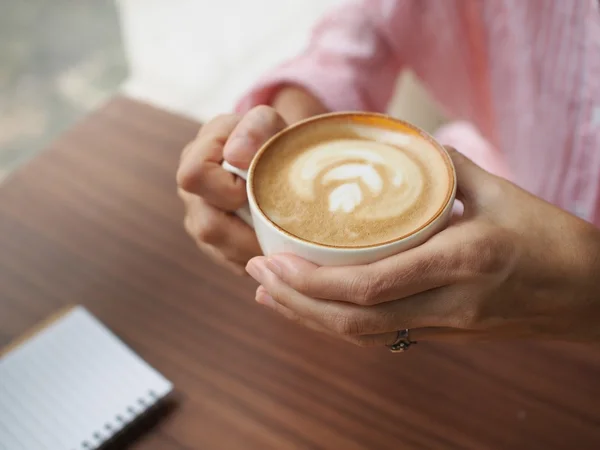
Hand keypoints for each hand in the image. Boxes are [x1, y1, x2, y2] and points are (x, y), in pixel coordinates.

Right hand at [177, 106, 286, 274]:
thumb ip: (257, 127)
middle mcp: (191, 193)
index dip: (228, 186)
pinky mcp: (215, 245)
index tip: (258, 183)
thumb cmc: (271, 138)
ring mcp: (200, 221)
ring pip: (222, 252)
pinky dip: (259, 258)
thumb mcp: (270, 123)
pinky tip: (277, 245)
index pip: (195, 177)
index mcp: (196, 154)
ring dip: (257, 250)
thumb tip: (235, 154)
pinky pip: (233, 264)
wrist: (276, 158)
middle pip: (208, 227)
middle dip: (249, 231)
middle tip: (285, 226)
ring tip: (286, 239)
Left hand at [246, 148, 599, 345]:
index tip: (271, 261)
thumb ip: (443, 169)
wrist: (588, 294)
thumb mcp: (500, 191)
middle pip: (354, 320)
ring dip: (309, 318)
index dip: (311, 282)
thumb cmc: (551, 239)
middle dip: (295, 302)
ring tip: (270, 294)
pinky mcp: (443, 334)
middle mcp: (446, 301)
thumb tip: (397, 149)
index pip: (370, 285)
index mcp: (461, 260)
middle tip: (255, 276)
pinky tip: (314, 309)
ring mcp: (444, 325)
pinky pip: (380, 335)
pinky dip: (339, 324)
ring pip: (362, 335)